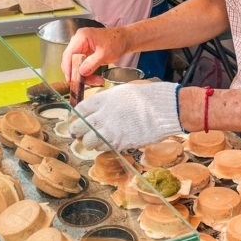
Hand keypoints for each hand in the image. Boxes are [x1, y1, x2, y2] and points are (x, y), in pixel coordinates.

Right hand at [62, 27, 130, 91]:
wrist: (125, 39)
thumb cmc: (116, 41)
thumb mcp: (104, 54)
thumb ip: (92, 63)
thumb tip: (81, 72)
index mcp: (81, 37)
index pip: (69, 54)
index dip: (68, 67)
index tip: (70, 79)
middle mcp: (78, 41)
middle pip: (71, 60)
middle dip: (77, 73)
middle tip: (84, 83)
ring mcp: (82, 47)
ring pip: (77, 65)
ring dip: (85, 75)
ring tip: (97, 81)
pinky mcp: (85, 53)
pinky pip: (82, 65)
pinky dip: (88, 73)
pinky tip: (96, 78)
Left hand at [67, 82, 181, 150]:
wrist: (165, 109)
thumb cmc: (148, 97)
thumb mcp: (124, 92)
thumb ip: (108, 101)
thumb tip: (98, 110)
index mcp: (103, 99)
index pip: (80, 110)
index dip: (76, 116)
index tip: (76, 120)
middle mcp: (102, 114)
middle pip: (79, 127)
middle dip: (77, 132)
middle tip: (79, 134)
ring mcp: (109, 130)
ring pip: (88, 142)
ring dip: (90, 142)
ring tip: (96, 140)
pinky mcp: (118, 143)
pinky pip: (102, 148)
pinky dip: (103, 147)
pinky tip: (109, 142)